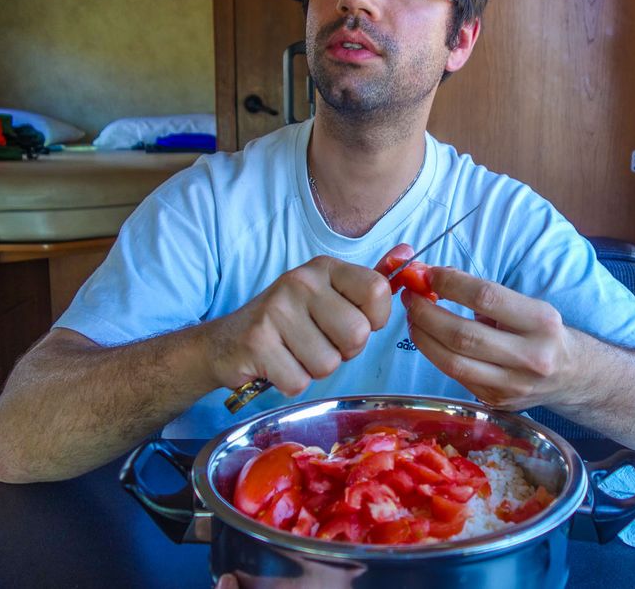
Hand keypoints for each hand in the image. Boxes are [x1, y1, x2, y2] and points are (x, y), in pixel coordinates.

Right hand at [212, 255, 392, 395]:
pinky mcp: (258, 342)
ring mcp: (277, 310)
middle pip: (357, 334)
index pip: (378, 291)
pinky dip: (291, 382)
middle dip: (344, 351)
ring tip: (295, 353)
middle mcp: (302, 282)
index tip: (355, 322)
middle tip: (318, 342)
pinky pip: (299, 381)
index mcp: (325, 268)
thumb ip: (367, 283)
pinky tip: (276, 365)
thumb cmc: (289, 322)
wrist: (225, 342)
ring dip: (315, 369)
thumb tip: (409, 252)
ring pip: (329, 363)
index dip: (374, 320)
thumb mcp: (327, 295)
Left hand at [401, 267, 571, 410]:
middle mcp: (531, 356)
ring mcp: (513, 385)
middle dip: (426, 313)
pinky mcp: (497, 401)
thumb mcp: (528, 307)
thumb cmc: (542, 333)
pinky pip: (455, 376)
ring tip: (413, 317)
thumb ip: (485, 295)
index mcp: (541, 322)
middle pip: (463, 335)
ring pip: (452, 362)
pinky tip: (427, 339)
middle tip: (411, 297)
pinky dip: (434, 354)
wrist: (573, 377)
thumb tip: (434, 278)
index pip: (486, 297)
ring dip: (422, 336)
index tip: (428, 274)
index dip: (450, 283)